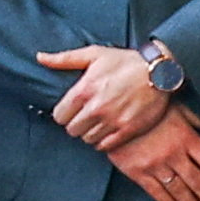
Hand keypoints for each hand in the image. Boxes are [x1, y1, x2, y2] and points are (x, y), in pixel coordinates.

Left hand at [36, 45, 172, 149]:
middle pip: (71, 130)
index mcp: (84, 91)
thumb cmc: (125, 61)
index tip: (71, 110)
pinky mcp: (128, 130)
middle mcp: (97, 108)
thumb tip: (40, 57)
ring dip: (90, 132)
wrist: (160, 71)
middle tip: (85, 116)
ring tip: (98, 122)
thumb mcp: (94, 54)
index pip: (59, 116)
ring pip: (87, 139)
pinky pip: (105, 146)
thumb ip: (64, 59)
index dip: (63, 113)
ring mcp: (113, 121)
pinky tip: (108, 129)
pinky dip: (103, 140)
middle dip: (76, 123)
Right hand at [105, 115, 199, 200]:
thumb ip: (199, 119)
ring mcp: (155, 165)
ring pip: (180, 191)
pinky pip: (156, 192)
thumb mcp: (177, 108)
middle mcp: (174, 155)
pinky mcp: (137, 172)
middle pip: (199, 183)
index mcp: (187, 139)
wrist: (113, 114)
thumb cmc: (149, 109)